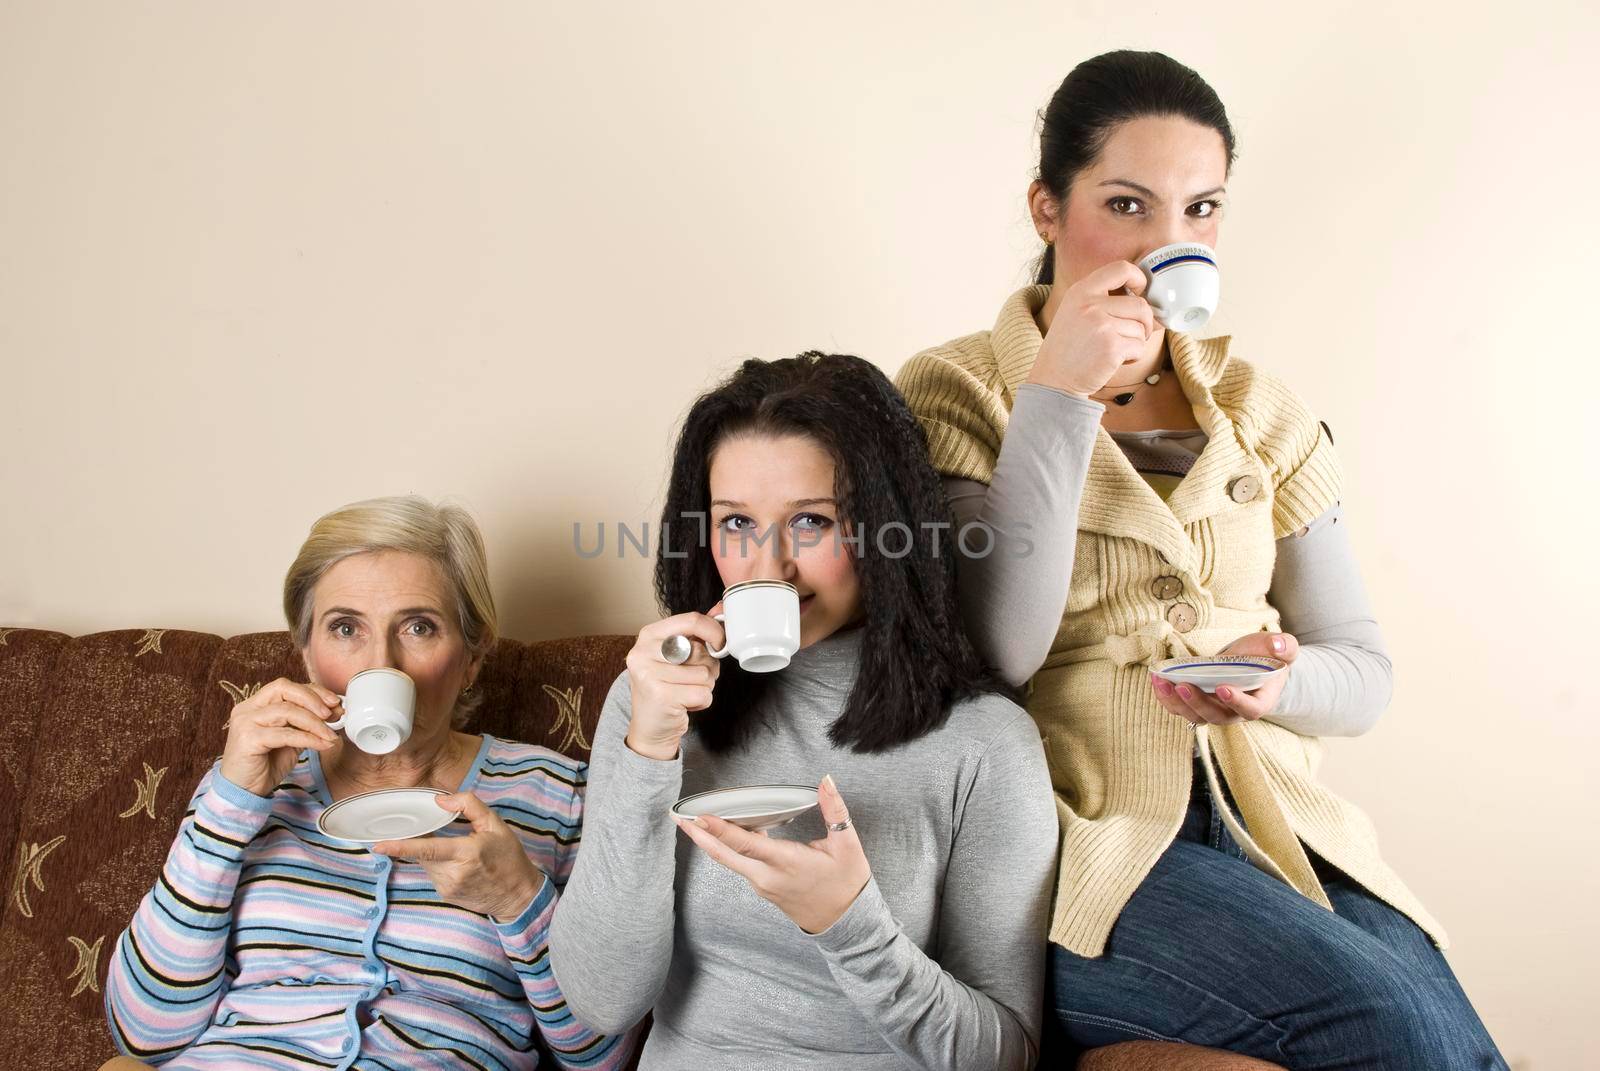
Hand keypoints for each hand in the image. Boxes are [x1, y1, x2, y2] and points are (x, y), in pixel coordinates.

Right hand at [220, 678, 339, 796]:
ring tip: (330, 735)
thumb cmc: (266, 764)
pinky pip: (285, 734)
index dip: (313, 692)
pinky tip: (322, 744)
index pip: (286, 687)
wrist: (244, 791)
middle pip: (284, 689)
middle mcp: (247, 708)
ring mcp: (245, 722)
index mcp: (256, 704)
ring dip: (315, 722)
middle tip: (333, 713)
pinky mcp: (248, 739)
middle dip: (313, 699)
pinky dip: (308, 738)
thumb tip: (334, 711)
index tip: (334, 702)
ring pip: (287, 711)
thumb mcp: (291, 739)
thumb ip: (306, 723)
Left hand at [371, 791, 544, 920]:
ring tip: (462, 854)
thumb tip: (440, 800)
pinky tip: (460, 866)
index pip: (427, 848)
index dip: (400, 846)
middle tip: (454, 838)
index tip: (379, 845)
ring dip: (435, 854)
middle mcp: (454, 873)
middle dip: (429, 841)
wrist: (518, 896)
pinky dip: (440, 864)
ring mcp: (448, 886)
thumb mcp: (496, 824)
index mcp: (466, 853)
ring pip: (426, 863)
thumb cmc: (509, 858)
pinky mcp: (445, 894)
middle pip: (424, 852)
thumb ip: (469, 805)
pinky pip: (432, 873)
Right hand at [624, 610, 725, 760]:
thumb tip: (721, 609)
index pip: (691, 620)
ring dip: (704, 687)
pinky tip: (684, 703)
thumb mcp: (677, 654)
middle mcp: (644, 652)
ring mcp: (649, 674)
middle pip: (701, 651)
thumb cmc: (667, 686)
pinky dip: (701, 702)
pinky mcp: (660, 696)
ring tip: (684, 691)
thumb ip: (697, 632)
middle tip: (690, 678)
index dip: (714, 631)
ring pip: (705, 674)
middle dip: (708, 668)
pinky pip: (702, 693)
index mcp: (649, 634)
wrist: (650, 725)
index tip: (720, 644)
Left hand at [675, 774, 870, 934]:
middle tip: (677, 817)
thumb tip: (826, 781)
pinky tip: (727, 833)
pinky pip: (741, 866)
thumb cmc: (847, 885)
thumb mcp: (848, 846)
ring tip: (694, 820)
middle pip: (725, 856)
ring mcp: (763, 885)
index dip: (720, 830)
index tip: (699, 816)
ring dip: (711, 841)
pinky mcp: (764, 889)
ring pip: (731, 861)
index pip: (746, 844)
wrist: (846, 924)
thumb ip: (835, 811)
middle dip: (699, 836)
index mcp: (787, 863)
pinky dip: (729, 849)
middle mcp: (768, 877)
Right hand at [1027, 260, 1156, 397]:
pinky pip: (1140, 347)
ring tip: (1115, 350)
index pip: (1121, 268)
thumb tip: (1150, 301)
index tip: (1139, 291)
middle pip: (1140, 305)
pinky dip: (1134, 357)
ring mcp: (1100, 325)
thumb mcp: (1076, 312)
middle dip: (1144, 323)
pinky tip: (1115, 361)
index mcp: (1081, 291)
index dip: (1138, 278)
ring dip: (1136, 342)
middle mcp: (1090, 304)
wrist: (1054, 381)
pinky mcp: (1111, 347)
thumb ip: (1103, 300)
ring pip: (1141, 328)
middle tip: (1133, 335)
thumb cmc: (1069, 349)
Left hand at [1150, 632, 1299, 726]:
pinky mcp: (1197, 704)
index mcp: (1260, 701)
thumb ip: (1284, 647)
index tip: (1222, 688)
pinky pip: (1180, 708)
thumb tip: (1277, 645)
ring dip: (1176, 702)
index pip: (1251, 709)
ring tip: (1162, 683)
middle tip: (1183, 686)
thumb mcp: (1282, 648)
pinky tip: (1156, 681)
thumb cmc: (1267, 656)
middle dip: (1198, 703)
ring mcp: (1214, 710)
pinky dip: (1166, 697)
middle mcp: (1235, 712)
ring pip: (1194, 716)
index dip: (1237, 702)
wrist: (1252, 663)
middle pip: (1216, 716)